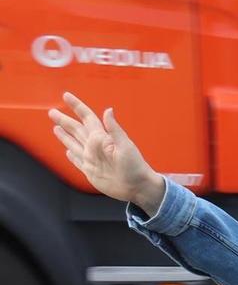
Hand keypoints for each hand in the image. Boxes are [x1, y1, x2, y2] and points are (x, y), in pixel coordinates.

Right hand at [49, 93, 165, 212]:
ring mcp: (92, 159)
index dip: (77, 106)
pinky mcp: (90, 171)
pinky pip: (77, 161)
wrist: (137, 188)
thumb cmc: (135, 167)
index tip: (66, 96)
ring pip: (74, 143)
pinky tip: (68, 151)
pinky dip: (72, 156)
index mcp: (102, 138)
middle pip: (76, 129)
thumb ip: (114, 129)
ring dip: (65, 135)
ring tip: (56, 127)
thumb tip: (109, 110)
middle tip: (52, 112)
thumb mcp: (125, 146)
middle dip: (64, 120)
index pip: (87, 118)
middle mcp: (95, 147)